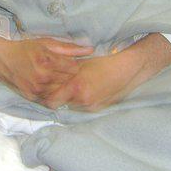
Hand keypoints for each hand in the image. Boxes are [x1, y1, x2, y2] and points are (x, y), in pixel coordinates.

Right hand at [0, 36, 92, 101]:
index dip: (75, 65)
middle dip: (71, 76)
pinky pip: (51, 98)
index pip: (74, 68)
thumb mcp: (46, 43)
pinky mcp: (32, 97)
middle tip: (68, 71)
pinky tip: (53, 85)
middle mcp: (42, 76)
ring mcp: (36, 89)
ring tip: (60, 78)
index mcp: (47, 60)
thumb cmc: (25, 49)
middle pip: (69, 81)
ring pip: (61, 91)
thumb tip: (90, 50)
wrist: (1, 59)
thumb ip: (69, 48)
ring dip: (64, 86)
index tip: (73, 62)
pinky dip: (55, 93)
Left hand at [42, 34, 170, 110]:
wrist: (127, 70)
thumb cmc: (104, 62)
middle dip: (55, 98)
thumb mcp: (81, 63)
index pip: (51, 101)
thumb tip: (48, 76)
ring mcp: (90, 106)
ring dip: (68, 99)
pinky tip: (82, 91)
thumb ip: (64, 72)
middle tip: (52, 90)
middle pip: (60, 105)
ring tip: (69, 88)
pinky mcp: (97, 108)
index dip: (45, 97)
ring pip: (71, 106)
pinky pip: (81, 107)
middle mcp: (82, 100)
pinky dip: (78, 101)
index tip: (43, 91)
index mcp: (76, 86)